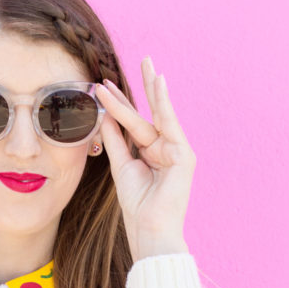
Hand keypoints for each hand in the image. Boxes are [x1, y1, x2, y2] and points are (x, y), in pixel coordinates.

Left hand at [95, 56, 195, 260]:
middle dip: (146, 86)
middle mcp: (166, 149)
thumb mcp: (120, 167)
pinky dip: (164, 103)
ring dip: (149, 89)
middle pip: (151, 112)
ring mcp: (177, 151)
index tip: (105, 86)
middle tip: (144, 58)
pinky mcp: (184, 155)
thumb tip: (104, 115)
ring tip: (146, 63)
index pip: (135, 122)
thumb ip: (115, 140)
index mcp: (151, 153)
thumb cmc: (137, 206)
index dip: (120, 104)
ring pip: (155, 116)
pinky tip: (160, 83)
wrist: (150, 229)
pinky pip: (169, 124)